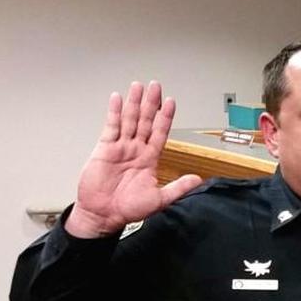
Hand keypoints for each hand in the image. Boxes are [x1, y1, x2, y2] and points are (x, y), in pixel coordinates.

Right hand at [66, 81, 202, 237]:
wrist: (104, 215)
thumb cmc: (128, 209)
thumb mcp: (159, 199)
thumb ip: (178, 188)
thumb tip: (197, 180)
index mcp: (150, 159)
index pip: (160, 133)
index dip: (165, 118)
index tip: (171, 102)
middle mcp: (136, 150)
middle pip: (145, 121)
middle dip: (150, 103)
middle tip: (155, 86)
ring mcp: (120, 148)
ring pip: (129, 120)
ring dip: (134, 103)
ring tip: (138, 86)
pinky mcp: (105, 149)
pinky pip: (111, 127)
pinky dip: (114, 113)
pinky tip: (118, 99)